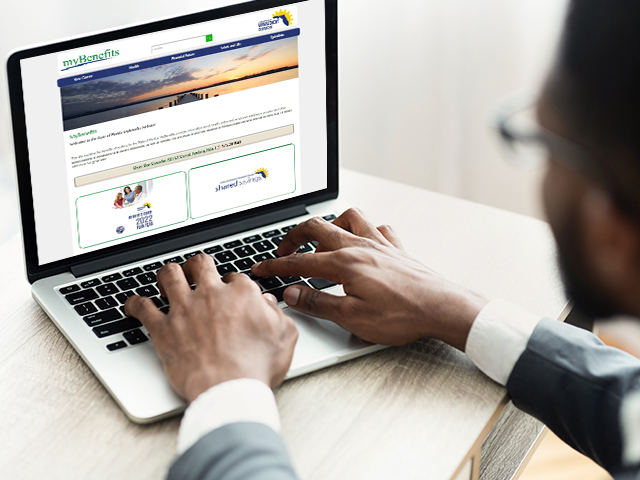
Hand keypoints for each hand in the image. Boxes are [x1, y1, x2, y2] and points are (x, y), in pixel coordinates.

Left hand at [125, 254, 297, 401]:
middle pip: (200, 264)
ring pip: (169, 275)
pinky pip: (142, 308)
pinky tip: (133, 304)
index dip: (231, 284)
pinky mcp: (163, 329)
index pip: (234, 277)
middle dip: (197, 265)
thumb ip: (277, 314)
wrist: (228, 389)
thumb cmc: (256, 367)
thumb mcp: (284, 336)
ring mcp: (184, 310)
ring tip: (167, 277)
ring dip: (167, 274)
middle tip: (196, 270)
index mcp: (241, 294)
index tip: (229, 292)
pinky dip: (135, 304)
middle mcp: (210, 295)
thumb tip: (268, 303)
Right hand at [252, 208, 487, 349]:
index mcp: (345, 263)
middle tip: (282, 250)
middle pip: (317, 227)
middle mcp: (360, 246)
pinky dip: (364, 229)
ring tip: (322, 240)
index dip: (276, 265)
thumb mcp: (351, 318)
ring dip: (330, 224)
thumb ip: (317, 303)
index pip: (300, 261)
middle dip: (293, 236)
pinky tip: (362, 242)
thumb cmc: (401, 315)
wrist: (441, 307)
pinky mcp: (396, 249)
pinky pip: (377, 227)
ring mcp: (379, 244)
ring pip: (348, 217)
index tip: (261, 269)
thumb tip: (291, 294)